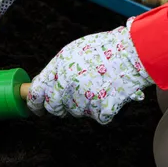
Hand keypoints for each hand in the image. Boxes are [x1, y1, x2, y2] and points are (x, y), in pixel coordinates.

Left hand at [26, 18, 155, 123]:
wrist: (133, 51)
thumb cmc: (103, 49)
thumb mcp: (71, 52)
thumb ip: (55, 70)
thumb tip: (40, 85)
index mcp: (59, 69)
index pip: (37, 93)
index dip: (34, 103)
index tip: (36, 108)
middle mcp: (68, 85)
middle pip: (54, 108)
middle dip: (59, 106)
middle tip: (70, 98)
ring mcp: (85, 97)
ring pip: (76, 113)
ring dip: (83, 105)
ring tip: (95, 87)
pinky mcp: (102, 108)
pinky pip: (98, 117)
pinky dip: (103, 110)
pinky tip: (108, 94)